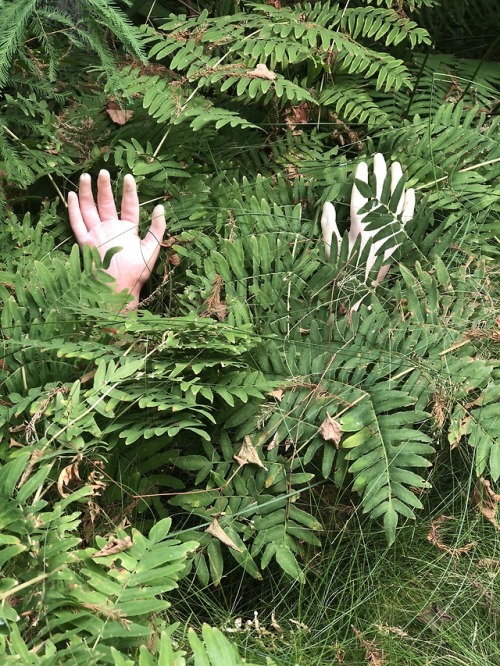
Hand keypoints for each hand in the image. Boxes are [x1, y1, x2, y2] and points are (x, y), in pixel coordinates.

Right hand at [68, 170, 165, 308]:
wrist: (119, 289)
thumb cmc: (136, 272)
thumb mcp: (152, 249)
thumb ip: (157, 229)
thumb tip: (161, 207)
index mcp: (128, 230)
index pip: (128, 206)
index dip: (129, 191)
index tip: (128, 176)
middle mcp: (111, 229)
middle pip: (106, 204)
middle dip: (104, 187)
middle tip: (103, 171)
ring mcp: (97, 234)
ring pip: (90, 209)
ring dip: (88, 193)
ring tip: (86, 176)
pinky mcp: (85, 241)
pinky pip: (77, 222)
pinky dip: (73, 209)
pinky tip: (72, 195)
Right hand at [321, 153, 414, 280]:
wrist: (359, 294)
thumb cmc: (341, 273)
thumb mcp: (329, 250)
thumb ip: (327, 227)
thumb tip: (327, 204)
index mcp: (358, 231)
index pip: (360, 199)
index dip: (361, 181)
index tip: (362, 164)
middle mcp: (377, 231)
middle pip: (380, 197)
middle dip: (380, 176)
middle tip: (380, 157)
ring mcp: (390, 235)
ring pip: (396, 205)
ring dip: (397, 184)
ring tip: (397, 166)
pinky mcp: (398, 242)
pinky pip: (407, 221)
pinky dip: (410, 206)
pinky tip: (411, 192)